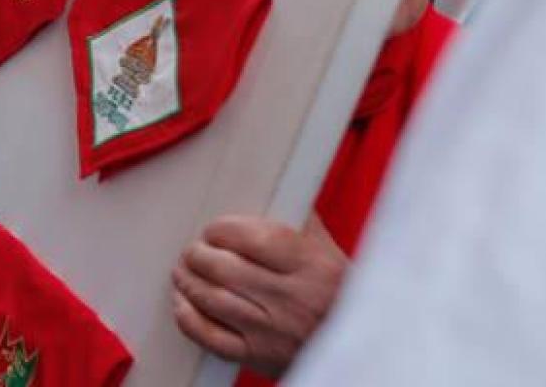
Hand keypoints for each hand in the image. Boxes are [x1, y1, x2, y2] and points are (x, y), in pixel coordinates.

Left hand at [171, 214, 346, 378]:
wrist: (361, 354)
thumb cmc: (342, 300)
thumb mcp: (333, 257)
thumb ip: (303, 224)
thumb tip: (280, 188)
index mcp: (313, 267)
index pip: (252, 238)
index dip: (222, 230)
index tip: (214, 230)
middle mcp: (293, 300)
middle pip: (223, 268)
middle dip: (198, 254)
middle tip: (194, 249)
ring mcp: (273, 331)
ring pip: (211, 298)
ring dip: (187, 280)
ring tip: (183, 270)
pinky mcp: (258, 357)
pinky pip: (209, 335)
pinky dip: (187, 316)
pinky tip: (184, 302)